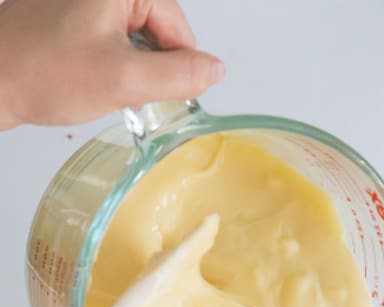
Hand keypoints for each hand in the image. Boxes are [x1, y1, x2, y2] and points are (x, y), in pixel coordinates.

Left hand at [0, 0, 224, 129]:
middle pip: (159, 31)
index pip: (179, 26)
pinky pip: (114, 39)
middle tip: (118, 87)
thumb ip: (177, 76)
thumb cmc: (41, 72)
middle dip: (148, 68)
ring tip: (98, 82)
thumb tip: (215, 70)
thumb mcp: (122, 79)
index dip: (173, 67)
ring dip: (129, 70)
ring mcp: (91, 2)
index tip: (153, 93)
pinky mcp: (76, 14)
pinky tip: (89, 78)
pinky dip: (110, 64)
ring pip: (137, 39)